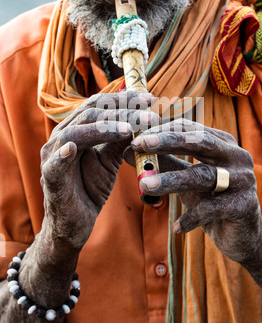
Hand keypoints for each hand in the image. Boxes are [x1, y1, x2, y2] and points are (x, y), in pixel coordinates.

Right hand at [40, 91, 157, 248]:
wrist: (75, 223)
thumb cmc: (91, 187)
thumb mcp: (111, 159)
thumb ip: (121, 139)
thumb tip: (143, 118)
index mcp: (77, 127)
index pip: (99, 104)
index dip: (124, 99)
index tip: (151, 98)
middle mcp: (63, 135)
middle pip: (91, 113)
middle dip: (123, 112)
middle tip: (150, 116)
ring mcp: (52, 155)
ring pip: (75, 133)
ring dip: (103, 128)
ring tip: (128, 130)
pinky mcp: (50, 177)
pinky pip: (55, 164)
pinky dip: (63, 155)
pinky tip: (73, 149)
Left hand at [130, 120, 261, 262]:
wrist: (242, 236)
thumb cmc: (211, 201)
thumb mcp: (186, 180)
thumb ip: (164, 163)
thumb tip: (129, 151)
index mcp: (222, 143)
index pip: (190, 128)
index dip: (163, 130)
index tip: (136, 136)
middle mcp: (236, 156)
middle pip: (200, 142)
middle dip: (168, 142)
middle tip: (140, 144)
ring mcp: (244, 180)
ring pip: (202, 175)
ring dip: (170, 180)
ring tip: (143, 186)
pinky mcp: (244, 205)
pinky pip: (212, 209)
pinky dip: (191, 217)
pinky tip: (175, 227)